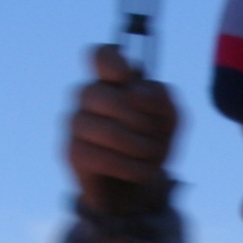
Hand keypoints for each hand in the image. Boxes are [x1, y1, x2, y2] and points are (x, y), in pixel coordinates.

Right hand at [68, 44, 178, 217]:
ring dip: (140, 147)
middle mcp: (89, 97)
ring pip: (108, 130)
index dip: (114, 62)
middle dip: (141, 120)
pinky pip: (103, 158)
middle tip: (155, 136)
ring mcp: (77, 124)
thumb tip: (137, 90)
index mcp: (113, 81)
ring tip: (152, 157)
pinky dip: (131, 167)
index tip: (128, 81)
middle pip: (105, 96)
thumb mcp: (169, 121)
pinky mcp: (72, 153)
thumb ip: (163, 99)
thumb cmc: (150, 144)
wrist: (137, 187)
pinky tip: (143, 172)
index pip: (102, 55)